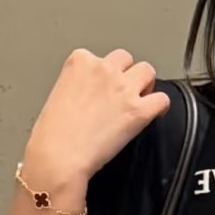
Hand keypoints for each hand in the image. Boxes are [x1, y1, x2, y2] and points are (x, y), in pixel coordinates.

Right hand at [24, 47, 168, 186]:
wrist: (59, 157)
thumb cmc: (52, 136)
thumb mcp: (57, 96)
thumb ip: (77, 87)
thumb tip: (88, 96)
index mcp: (79, 62)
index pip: (99, 58)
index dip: (103, 75)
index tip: (101, 89)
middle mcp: (103, 69)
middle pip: (126, 59)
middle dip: (126, 74)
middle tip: (123, 92)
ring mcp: (123, 88)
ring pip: (147, 71)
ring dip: (145, 84)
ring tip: (141, 99)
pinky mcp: (138, 111)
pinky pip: (162, 99)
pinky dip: (160, 107)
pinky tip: (154, 114)